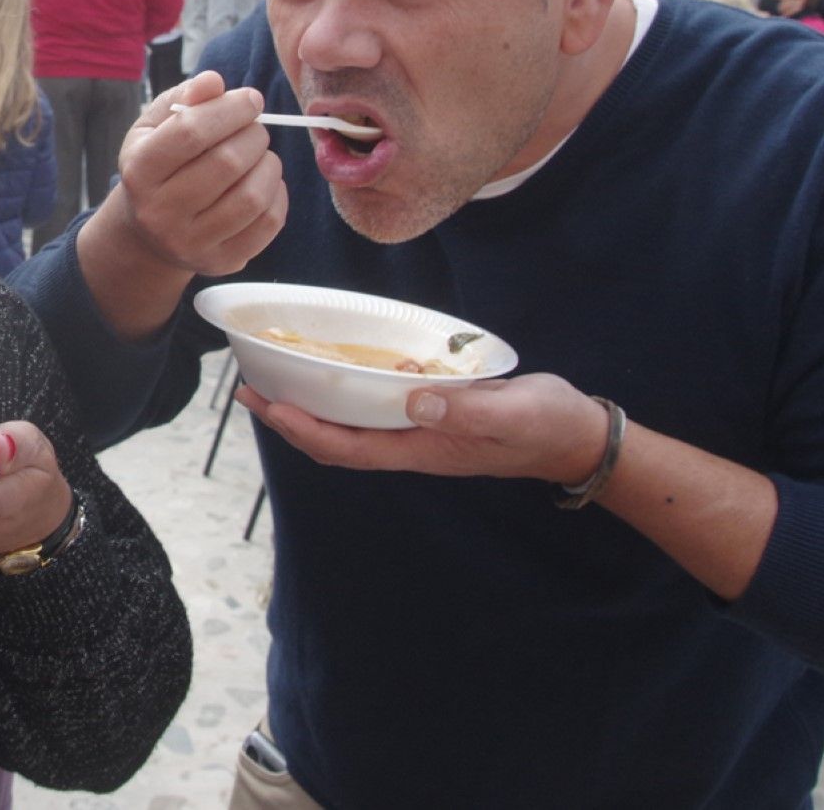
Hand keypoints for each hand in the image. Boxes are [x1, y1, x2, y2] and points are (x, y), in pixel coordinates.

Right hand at [104, 73, 286, 277]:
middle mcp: (159, 212)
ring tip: (260, 155)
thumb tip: (214, 82)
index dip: (230, 109)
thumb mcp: (156, 126)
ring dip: (269, 164)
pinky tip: (264, 182)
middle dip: (253, 135)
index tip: (251, 99)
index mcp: (138, 171)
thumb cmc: (158, 165)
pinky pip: (269, 223)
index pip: (191, 132)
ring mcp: (190, 243)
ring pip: (252, 196)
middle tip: (254, 129)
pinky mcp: (221, 262)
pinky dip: (277, 194)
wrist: (149, 231)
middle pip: (227, 162)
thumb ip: (185, 99)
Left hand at [236, 374, 609, 484]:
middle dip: (288, 419)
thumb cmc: (545, 426)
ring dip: (307, 407)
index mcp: (420, 450)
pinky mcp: (427, 415)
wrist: (575, 434)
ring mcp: (416, 433)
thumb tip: (415, 402)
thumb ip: (466, 411)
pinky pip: (371, 410)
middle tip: (247, 389)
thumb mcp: (511, 414)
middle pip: (333, 440)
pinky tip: (329, 373)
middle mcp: (409, 445)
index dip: (302, 430)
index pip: (346, 447)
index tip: (268, 406)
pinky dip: (341, 394)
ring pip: (347, 427)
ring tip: (271, 381)